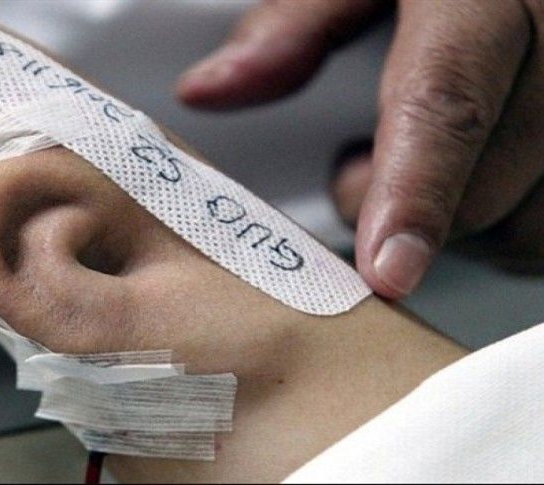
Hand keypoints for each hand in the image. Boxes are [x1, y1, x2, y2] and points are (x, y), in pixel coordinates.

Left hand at [177, 0, 543, 297]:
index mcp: (491, 0)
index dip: (415, 196)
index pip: (447, 107)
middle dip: (395, 209)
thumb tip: (209, 90)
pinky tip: (474, 181)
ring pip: (523, 225)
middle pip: (481, 189)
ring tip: (421, 167)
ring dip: (451, 225)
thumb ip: (292, 24)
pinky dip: (500, 227)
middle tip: (357, 167)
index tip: (386, 273)